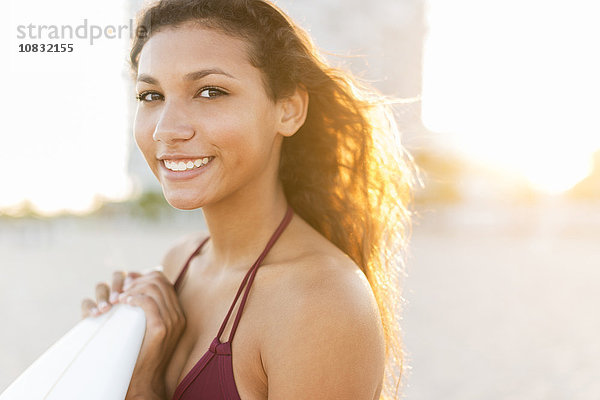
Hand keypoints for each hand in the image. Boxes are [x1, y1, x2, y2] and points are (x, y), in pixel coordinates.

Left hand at [81, 268, 185, 398]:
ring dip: (134, 289)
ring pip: (154, 288)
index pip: (164, 281)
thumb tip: (132, 287)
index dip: (144, 277)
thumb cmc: (141, 354)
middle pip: (159, 280)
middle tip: (121, 291)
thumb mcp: (148, 329)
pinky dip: (135, 298)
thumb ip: (146, 310)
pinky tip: (125, 303)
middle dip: (137, 281)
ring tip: (120, 298)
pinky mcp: (161, 328)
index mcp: (178, 313)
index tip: (127, 283)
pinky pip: (149, 302)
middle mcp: (178, 315)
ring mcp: (172, 321)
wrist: (145, 380)